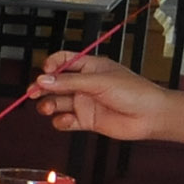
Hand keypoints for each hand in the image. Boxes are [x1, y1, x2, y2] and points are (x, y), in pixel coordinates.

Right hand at [34, 48, 183, 147]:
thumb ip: (69, 82)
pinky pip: (66, 121)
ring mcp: (85, 102)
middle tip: (33, 93)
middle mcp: (85, 84)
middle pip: (55, 83)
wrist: (150, 116)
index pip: (63, 61)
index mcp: (90, 67)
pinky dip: (61, 122)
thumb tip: (44, 80)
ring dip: (49, 105)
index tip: (44, 73)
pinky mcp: (87, 120)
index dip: (51, 66)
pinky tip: (65, 120)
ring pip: (58, 102)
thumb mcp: (99, 81)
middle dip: (42, 88)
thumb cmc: (134, 92)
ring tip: (47, 108)